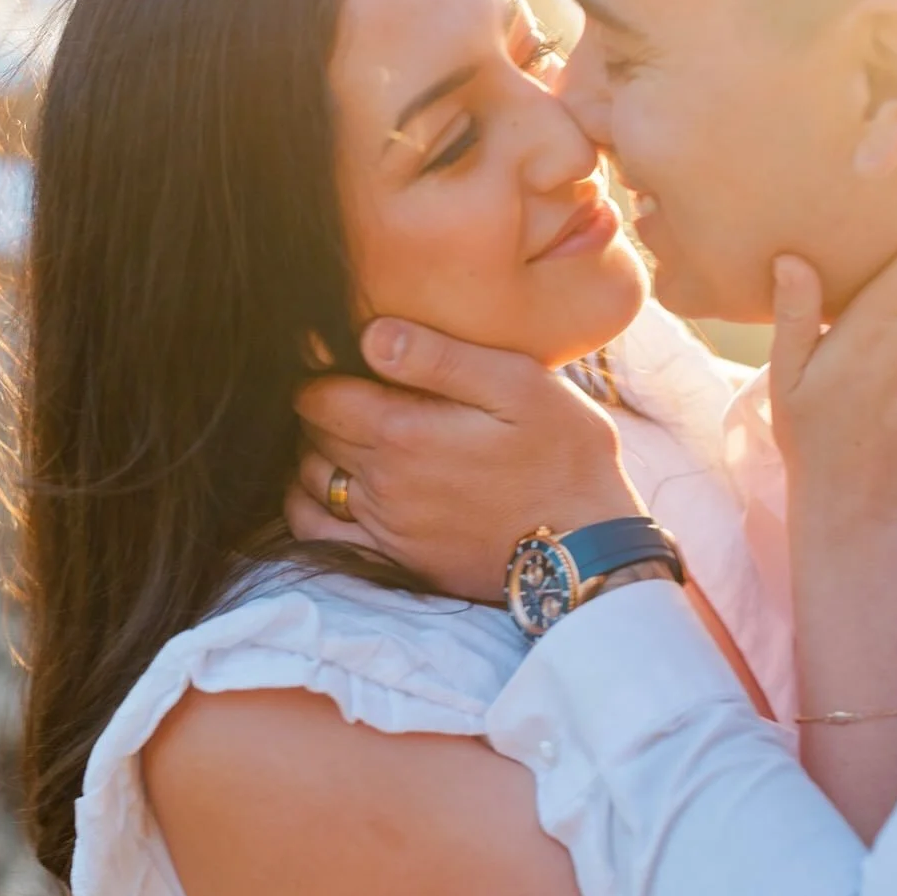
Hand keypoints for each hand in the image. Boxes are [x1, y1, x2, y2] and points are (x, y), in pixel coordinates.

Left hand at [288, 327, 642, 601]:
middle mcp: (383, 481)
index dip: (321, 373)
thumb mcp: (518, 386)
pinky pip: (319, 534)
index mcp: (403, 431)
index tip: (342, 364)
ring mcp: (386, 525)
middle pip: (312, 435)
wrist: (588, 548)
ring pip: (309, 481)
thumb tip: (369, 335)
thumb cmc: (563, 456)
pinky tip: (330, 491)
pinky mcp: (395, 560)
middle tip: (352, 395)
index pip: (318, 394)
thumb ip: (440, 358)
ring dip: (316, 455)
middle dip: (322, 410)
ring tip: (348, 439)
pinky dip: (308, 508)